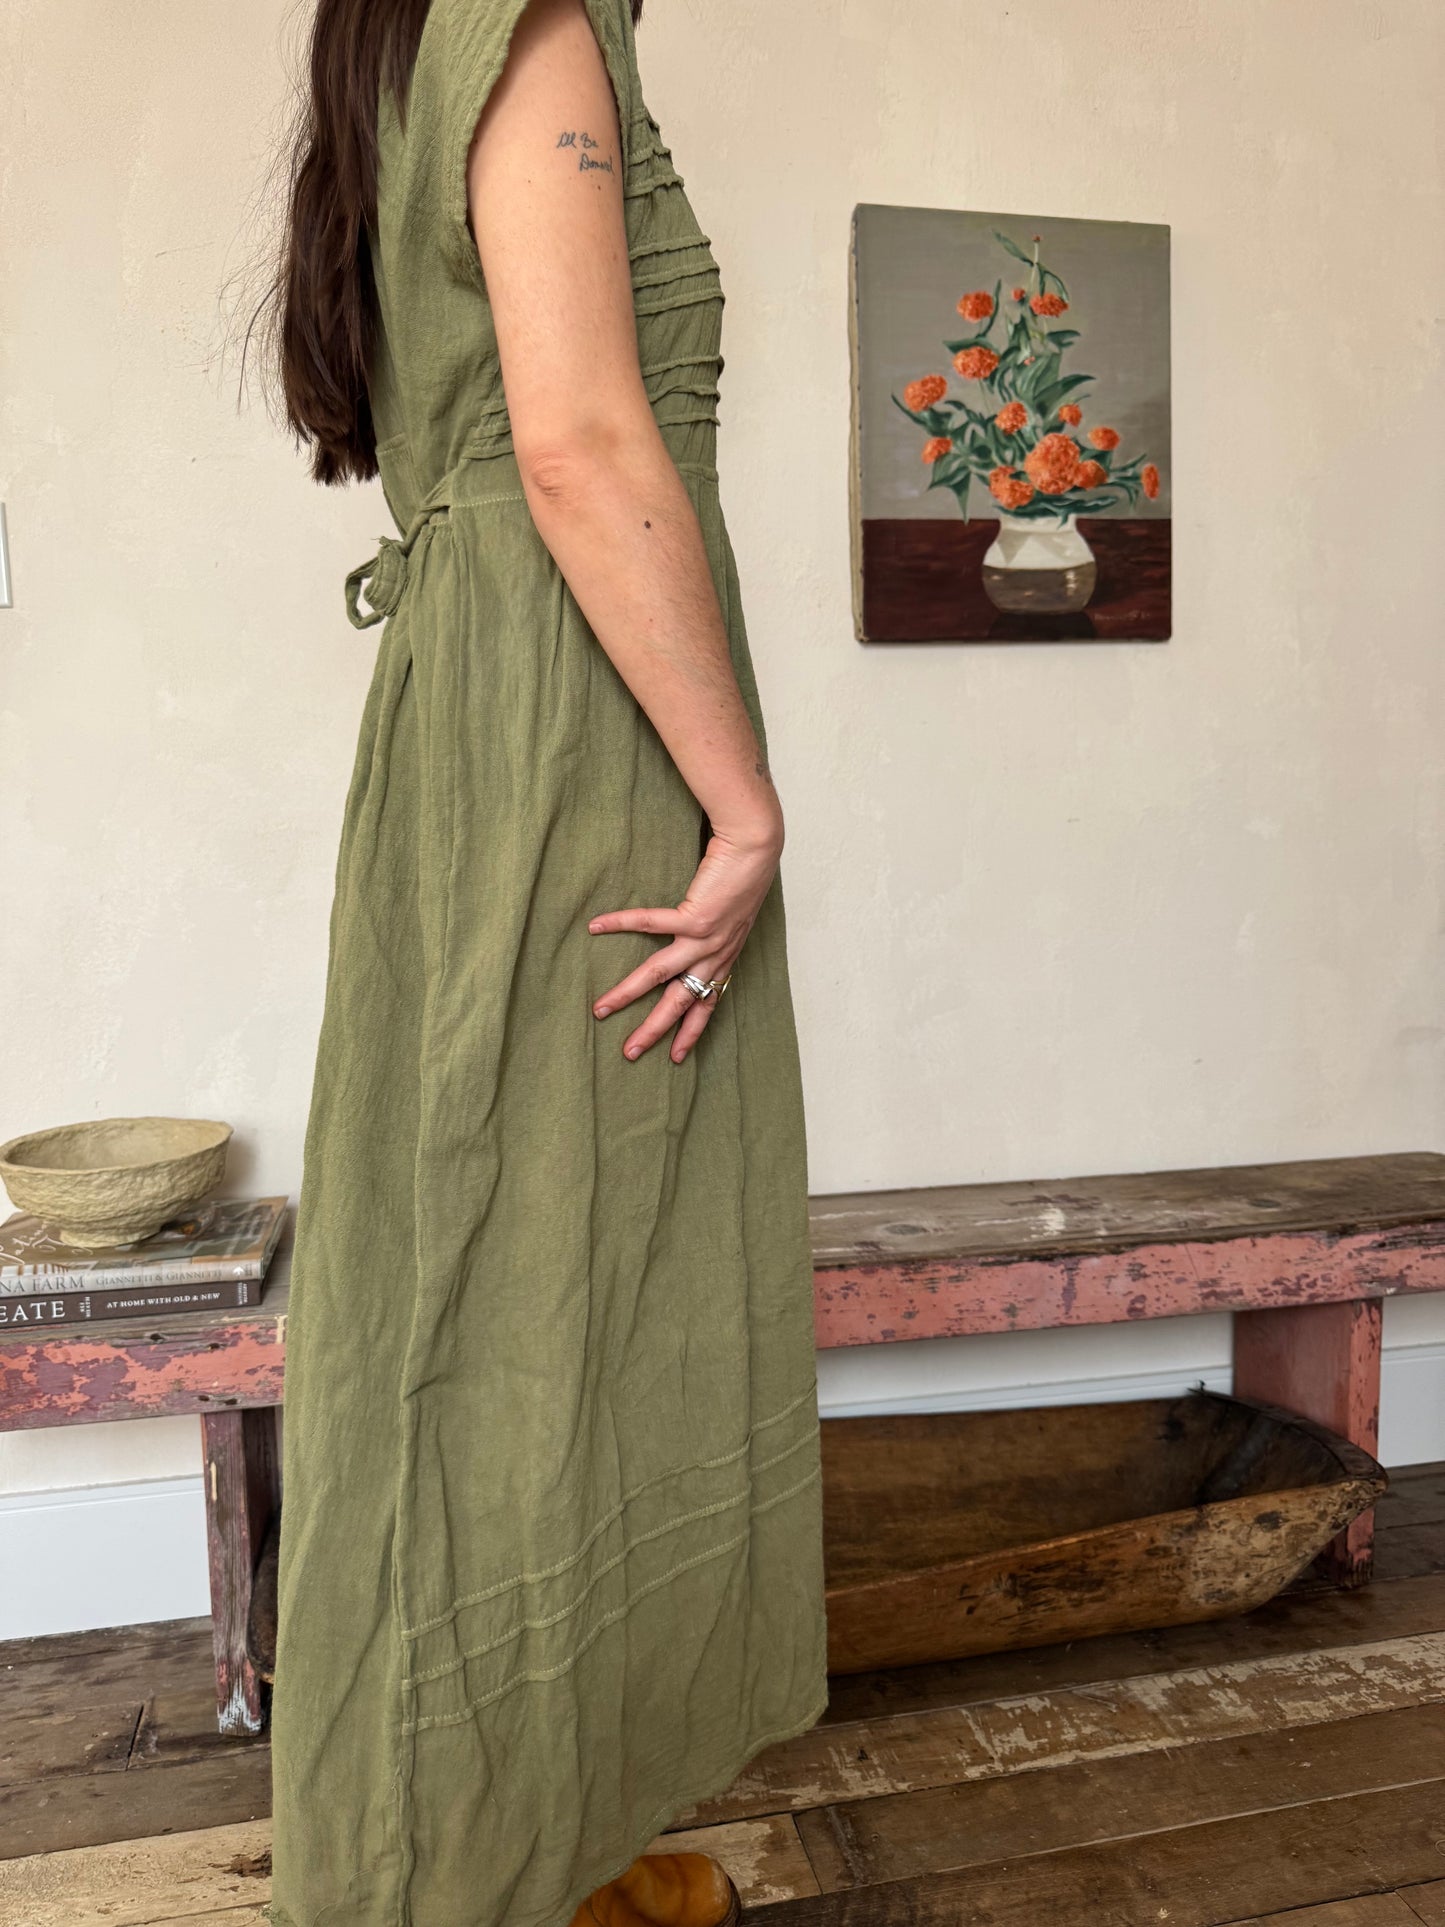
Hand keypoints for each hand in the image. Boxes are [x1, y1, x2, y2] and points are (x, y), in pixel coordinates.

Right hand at [589, 821, 782, 1062]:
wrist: (757, 848)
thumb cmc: (746, 873)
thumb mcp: (735, 913)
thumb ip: (715, 929)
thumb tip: (693, 934)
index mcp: (726, 956)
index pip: (708, 1003)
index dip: (692, 1031)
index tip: (677, 1057)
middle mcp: (716, 953)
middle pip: (680, 1002)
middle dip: (654, 1030)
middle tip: (630, 1053)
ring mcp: (706, 938)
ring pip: (660, 976)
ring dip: (628, 995)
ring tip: (601, 1008)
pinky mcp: (695, 916)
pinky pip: (650, 923)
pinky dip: (620, 923)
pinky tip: (596, 926)